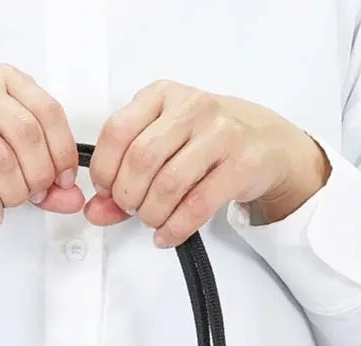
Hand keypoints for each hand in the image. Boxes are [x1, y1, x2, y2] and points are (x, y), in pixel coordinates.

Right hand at [0, 65, 86, 225]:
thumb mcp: (7, 149)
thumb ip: (43, 172)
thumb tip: (72, 197)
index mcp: (5, 81)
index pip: (49, 112)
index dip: (62, 151)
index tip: (63, 179)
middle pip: (28, 136)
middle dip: (38, 176)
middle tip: (35, 195)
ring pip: (2, 160)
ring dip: (13, 193)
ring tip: (9, 203)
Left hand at [85, 82, 330, 245]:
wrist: (265, 142)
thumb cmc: (205, 142)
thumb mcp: (161, 147)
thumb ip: (123, 178)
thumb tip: (94, 212)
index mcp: (162, 95)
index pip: (117, 132)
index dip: (105, 171)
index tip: (108, 191)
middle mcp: (191, 106)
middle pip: (141, 160)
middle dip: (128, 196)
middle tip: (133, 210)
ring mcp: (220, 132)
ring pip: (168, 184)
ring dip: (152, 214)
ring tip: (153, 221)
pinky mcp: (241, 163)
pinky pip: (198, 205)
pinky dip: (175, 228)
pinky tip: (167, 235)